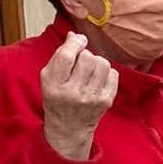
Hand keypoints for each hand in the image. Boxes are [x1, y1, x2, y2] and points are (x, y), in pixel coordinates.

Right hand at [41, 32, 117, 160]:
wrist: (69, 128)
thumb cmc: (57, 98)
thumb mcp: (48, 78)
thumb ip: (60, 55)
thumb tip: (75, 35)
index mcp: (54, 85)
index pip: (67, 56)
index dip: (75, 43)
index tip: (79, 40)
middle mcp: (73, 92)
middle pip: (88, 57)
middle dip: (86, 54)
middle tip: (81, 61)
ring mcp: (92, 98)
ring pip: (103, 63)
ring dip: (97, 62)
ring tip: (90, 71)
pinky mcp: (106, 100)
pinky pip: (114, 74)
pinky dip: (107, 73)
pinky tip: (98, 80)